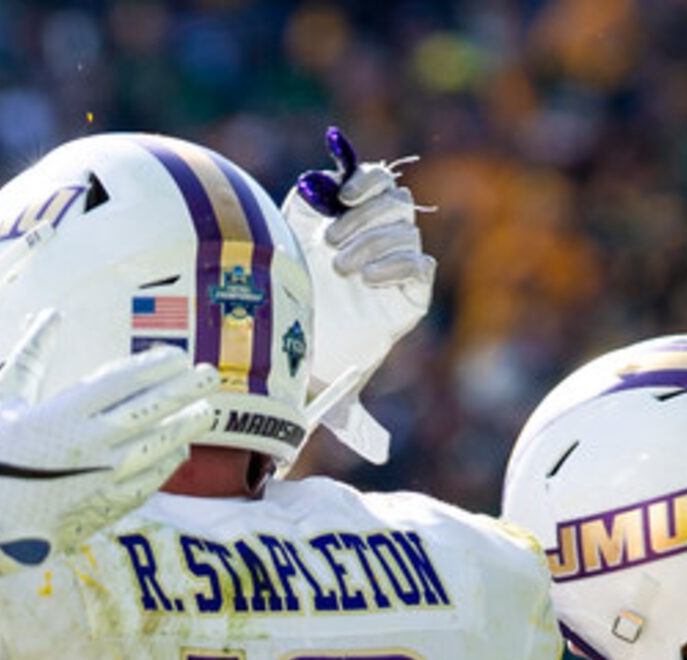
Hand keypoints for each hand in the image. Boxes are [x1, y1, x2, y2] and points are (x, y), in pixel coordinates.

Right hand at [0, 310, 212, 570]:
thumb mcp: (0, 399)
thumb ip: (31, 356)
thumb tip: (50, 316)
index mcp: (65, 413)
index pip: (124, 381)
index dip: (155, 366)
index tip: (177, 356)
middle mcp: (91, 444)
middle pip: (151, 410)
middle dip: (185, 391)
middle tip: (211, 376)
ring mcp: (101, 480)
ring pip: (157, 448)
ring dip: (186, 428)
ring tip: (207, 413)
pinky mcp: (100, 510)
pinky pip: (145, 484)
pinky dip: (165, 467)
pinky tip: (179, 454)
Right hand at [281, 128, 435, 462]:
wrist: (266, 304)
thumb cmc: (301, 348)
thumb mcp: (331, 389)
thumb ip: (355, 420)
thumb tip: (378, 453)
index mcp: (396, 297)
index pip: (419, 269)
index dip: (399, 270)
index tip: (367, 283)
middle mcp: (388, 258)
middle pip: (405, 234)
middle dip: (374, 246)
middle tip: (341, 267)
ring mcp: (371, 225)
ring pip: (393, 206)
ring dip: (364, 221)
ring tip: (331, 241)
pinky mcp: (345, 198)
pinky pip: (374, 179)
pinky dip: (362, 182)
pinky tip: (340, 198)